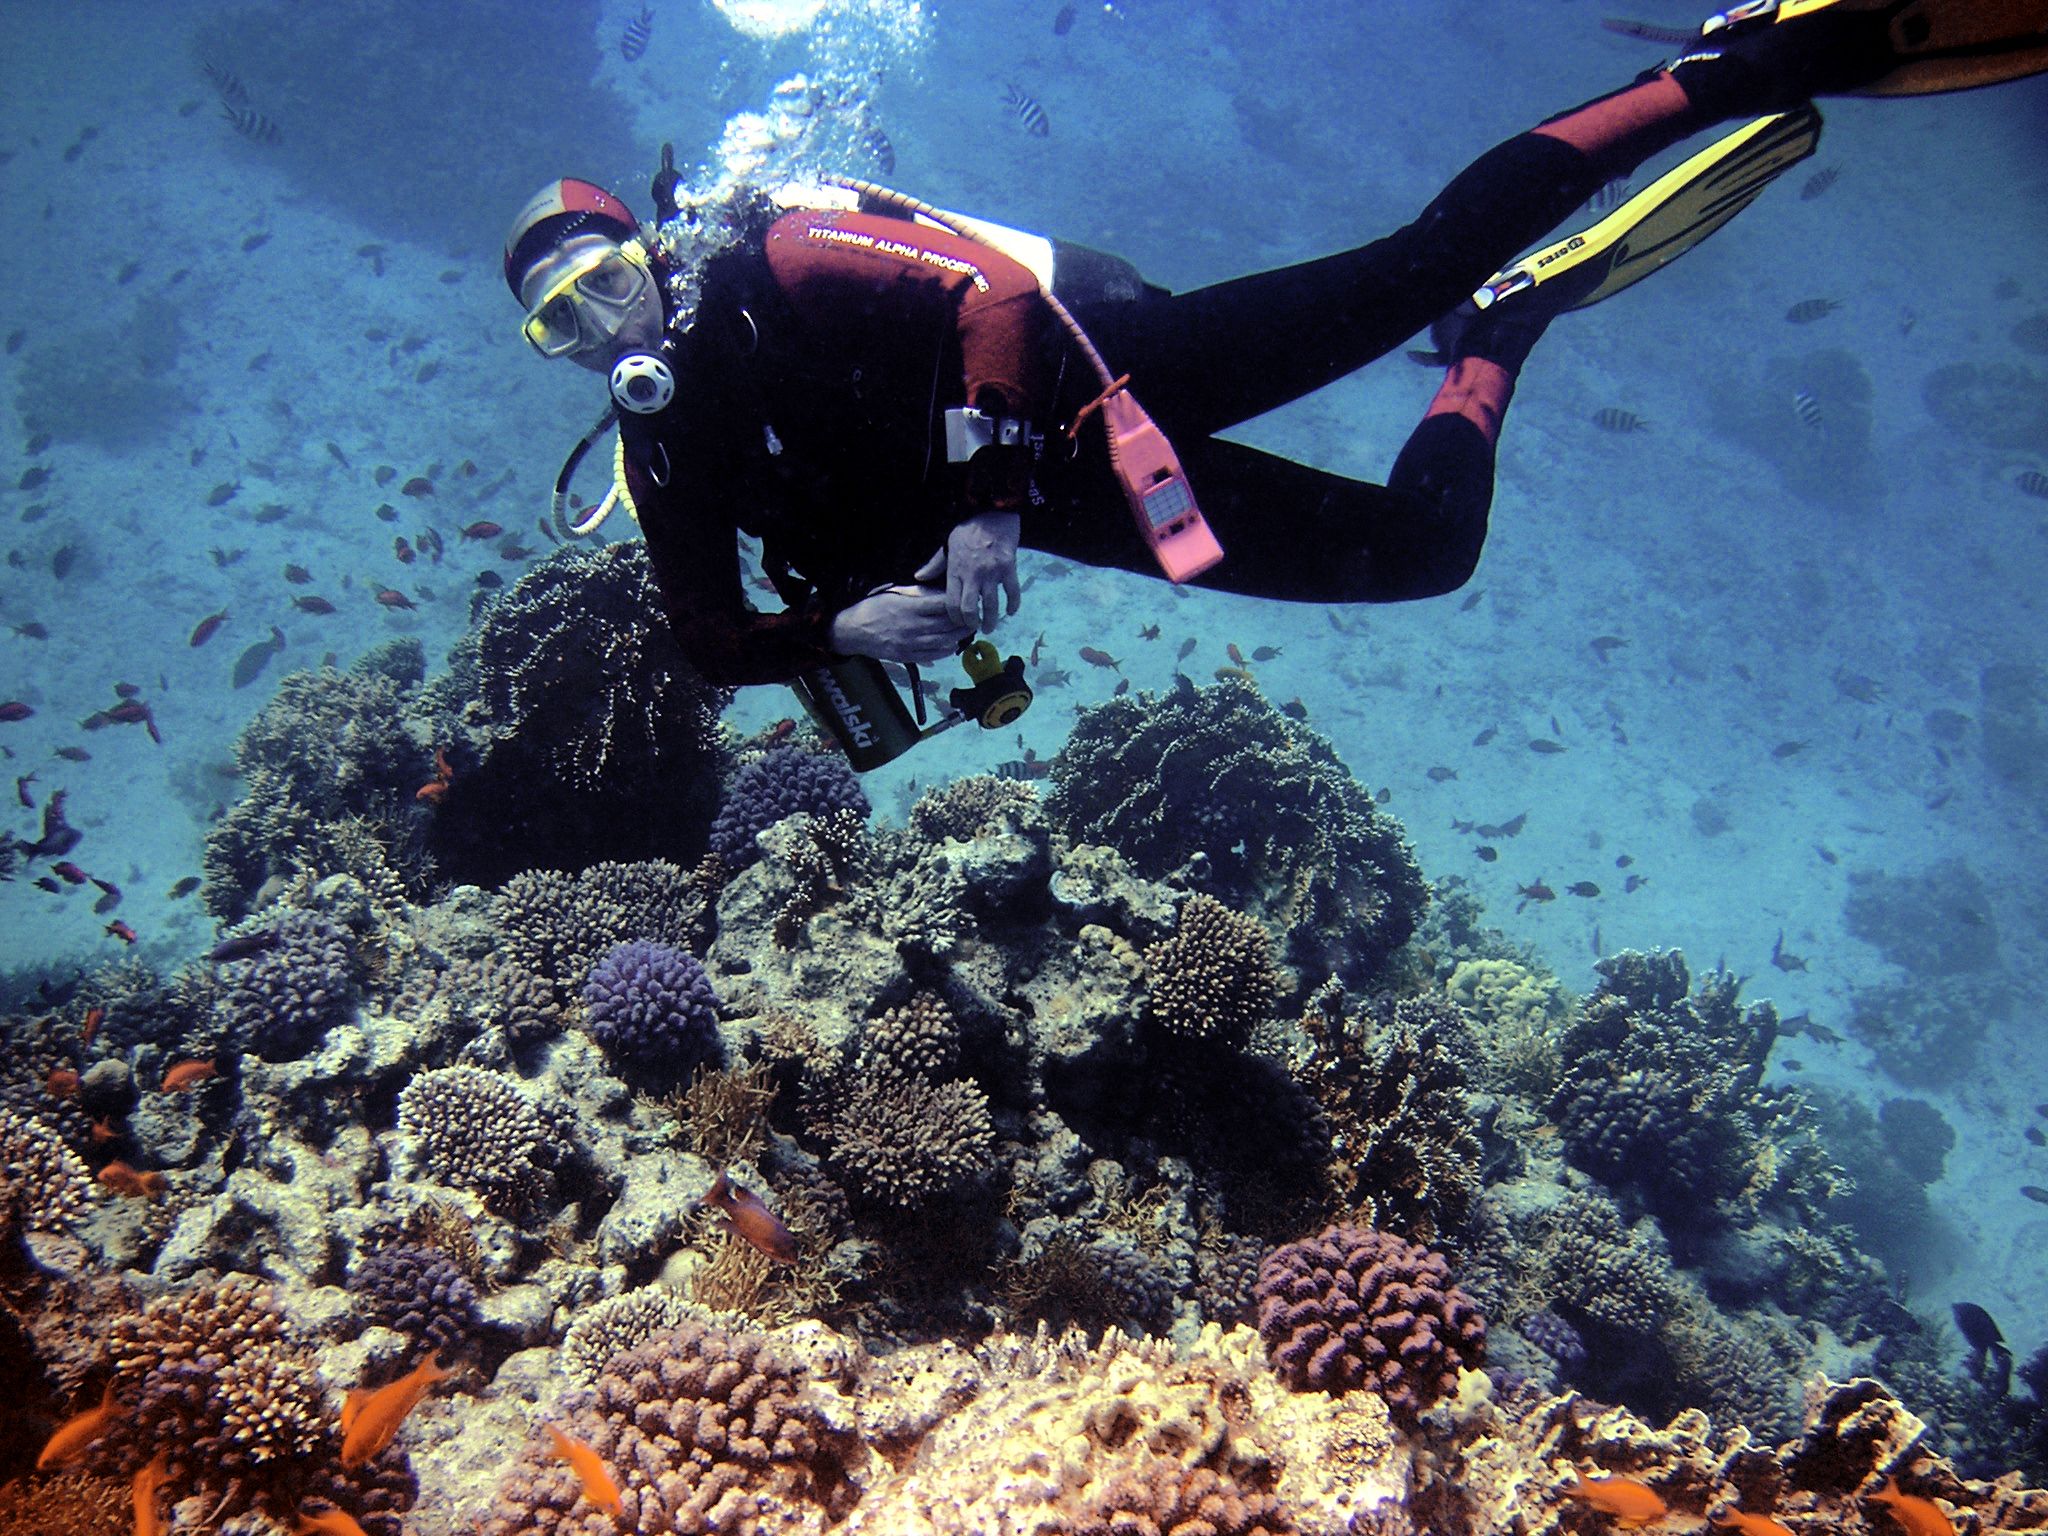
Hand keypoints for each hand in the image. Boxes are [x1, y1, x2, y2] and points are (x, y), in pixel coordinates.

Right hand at [827, 584, 973, 663]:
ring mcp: (910, 643)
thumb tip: (938, 594)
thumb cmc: (873, 608)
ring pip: (942, 642)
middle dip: (963, 622)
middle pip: (946, 626)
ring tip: (967, 632)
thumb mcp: (894, 594)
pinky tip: (951, 646)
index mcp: (910, 608)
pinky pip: (931, 656)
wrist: (853, 631)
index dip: (957, 604)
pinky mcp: (906, 656)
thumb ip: (916, 595)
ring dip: (958, 638)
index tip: (967, 601)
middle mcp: (913, 626)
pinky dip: (944, 651)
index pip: (942, 606)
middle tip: (974, 618)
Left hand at [915, 511, 1020, 632]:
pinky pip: (1012, 592)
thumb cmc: (968, 529)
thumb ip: (934, 564)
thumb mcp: (947, 545)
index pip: (951, 603)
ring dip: (992, 620)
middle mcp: (972, 575)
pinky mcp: (1008, 568)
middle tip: (975, 627)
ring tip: (991, 627)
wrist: (992, 512)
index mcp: (955, 570)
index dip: (955, 618)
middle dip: (971, 623)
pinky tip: (1011, 611)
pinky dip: (1012, 605)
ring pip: (991, 605)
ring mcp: (991, 572)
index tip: (958, 623)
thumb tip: (919, 577)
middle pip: (969, 609)